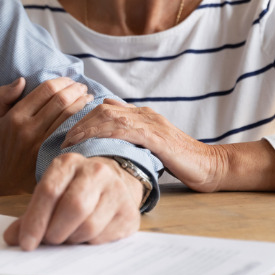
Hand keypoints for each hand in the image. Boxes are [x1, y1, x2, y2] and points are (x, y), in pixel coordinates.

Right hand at [0, 77, 92, 196]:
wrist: (11, 181)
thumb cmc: (6, 145)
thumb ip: (3, 96)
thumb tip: (22, 80)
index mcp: (15, 116)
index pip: (45, 90)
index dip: (61, 81)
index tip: (69, 80)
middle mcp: (29, 129)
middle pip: (60, 100)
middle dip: (75, 89)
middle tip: (82, 87)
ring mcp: (43, 143)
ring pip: (69, 115)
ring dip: (82, 102)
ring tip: (87, 97)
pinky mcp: (54, 154)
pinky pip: (73, 132)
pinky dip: (83, 120)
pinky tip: (87, 115)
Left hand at [3, 153, 142, 249]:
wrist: (113, 182)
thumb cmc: (74, 190)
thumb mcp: (51, 193)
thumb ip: (30, 215)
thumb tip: (11, 238)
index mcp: (68, 163)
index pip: (48, 191)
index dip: (35, 221)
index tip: (26, 243)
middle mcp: (95, 171)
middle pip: (73, 207)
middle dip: (55, 232)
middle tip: (49, 241)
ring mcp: (116, 190)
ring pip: (89, 225)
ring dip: (72, 239)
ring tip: (67, 236)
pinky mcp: (130, 212)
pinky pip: (104, 237)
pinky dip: (89, 243)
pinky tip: (86, 236)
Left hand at [62, 98, 223, 191]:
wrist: (212, 166)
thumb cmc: (180, 160)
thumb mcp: (151, 145)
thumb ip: (132, 137)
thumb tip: (105, 139)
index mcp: (141, 115)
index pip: (104, 108)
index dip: (82, 118)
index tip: (67, 133)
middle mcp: (144, 114)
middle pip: (103, 109)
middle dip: (79, 122)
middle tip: (62, 139)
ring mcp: (151, 123)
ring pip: (111, 116)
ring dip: (87, 128)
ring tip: (71, 142)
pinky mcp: (157, 137)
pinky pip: (126, 130)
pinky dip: (105, 134)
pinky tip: (93, 143)